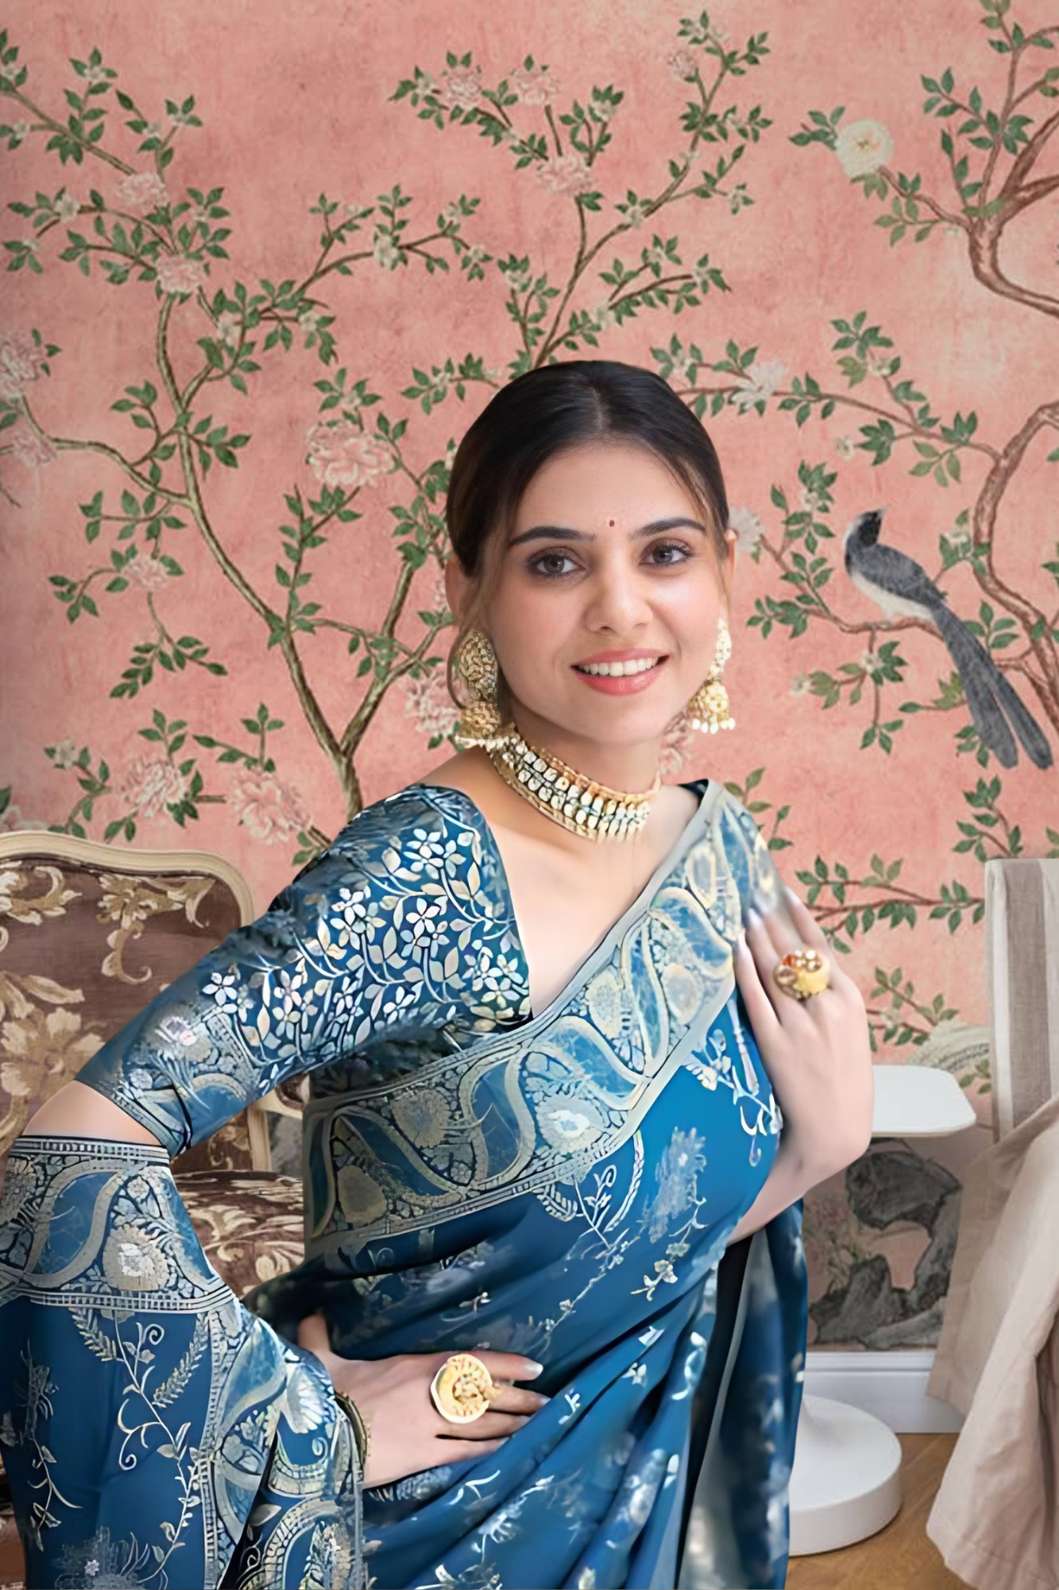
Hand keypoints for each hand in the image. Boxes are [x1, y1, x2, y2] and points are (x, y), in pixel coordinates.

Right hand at [296, 1313, 549, 1488]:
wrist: (317, 1437)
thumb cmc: (324, 1395)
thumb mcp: (322, 1361)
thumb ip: (320, 1336)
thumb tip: (310, 1315)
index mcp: (414, 1367)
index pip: (471, 1362)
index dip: (505, 1364)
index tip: (534, 1366)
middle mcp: (429, 1394)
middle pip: (483, 1395)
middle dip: (517, 1398)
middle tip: (547, 1401)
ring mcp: (428, 1426)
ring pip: (480, 1424)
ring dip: (510, 1424)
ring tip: (537, 1425)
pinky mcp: (421, 1456)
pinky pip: (461, 1453)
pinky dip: (486, 1451)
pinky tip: (506, 1451)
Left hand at [734, 883, 872, 1176]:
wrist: (835, 1127)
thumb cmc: (844, 1079)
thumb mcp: (852, 1030)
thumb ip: (832, 996)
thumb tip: (806, 959)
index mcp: (849, 999)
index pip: (819, 946)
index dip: (797, 916)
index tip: (780, 891)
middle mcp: (826, 1005)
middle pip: (792, 950)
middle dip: (769, 920)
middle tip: (749, 894)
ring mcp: (799, 1023)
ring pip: (772, 969)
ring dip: (754, 938)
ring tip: (740, 915)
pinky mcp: (775, 1041)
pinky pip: (756, 997)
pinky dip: (744, 970)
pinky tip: (733, 950)